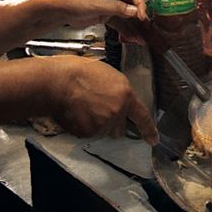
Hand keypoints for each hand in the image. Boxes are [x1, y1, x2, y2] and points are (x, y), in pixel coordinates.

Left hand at [43, 0, 145, 28]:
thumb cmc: (73, 0)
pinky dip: (124, 31)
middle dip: (138, 18)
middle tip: (144, 28)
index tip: (141, 16)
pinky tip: (130, 37)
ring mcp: (108, 6)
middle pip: (130, 6)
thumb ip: (116, 7)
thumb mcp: (97, 4)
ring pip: (125, 17)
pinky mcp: (104, 16)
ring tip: (140, 37)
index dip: (139, 5)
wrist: (59, 10)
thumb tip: (133, 10)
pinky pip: (118, 24)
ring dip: (132, 27)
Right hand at [43, 57, 157, 141]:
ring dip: (97, 125)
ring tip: (83, 108)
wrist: (58, 82)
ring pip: (103, 131)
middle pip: (119, 128)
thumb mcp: (107, 74)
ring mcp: (103, 124)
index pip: (142, 116)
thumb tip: (116, 99)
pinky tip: (76, 113)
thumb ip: (117, 91)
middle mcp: (118, 112)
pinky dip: (83, 127)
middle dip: (112, 124)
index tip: (153, 140)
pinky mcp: (89, 133)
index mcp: (125, 94)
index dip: (149, 129)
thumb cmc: (78, 72)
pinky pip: (89, 134)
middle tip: (97, 110)